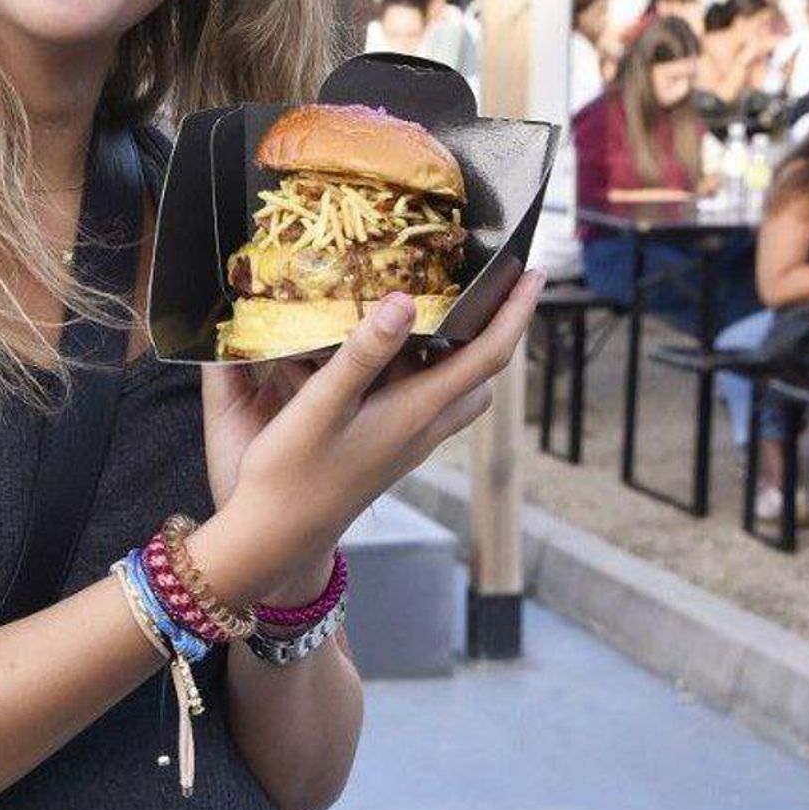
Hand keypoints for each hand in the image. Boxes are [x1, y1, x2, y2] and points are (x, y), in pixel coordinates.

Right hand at [198, 271, 546, 601]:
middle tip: (486, 288)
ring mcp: (405, 445)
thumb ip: (363, 353)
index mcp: (416, 412)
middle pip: (480, 376)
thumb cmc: (291, 476)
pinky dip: (423, 373)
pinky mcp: (385, 453)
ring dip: (457, 354)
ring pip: (454, 393)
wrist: (274, 539)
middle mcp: (422, 429)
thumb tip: (405, 301)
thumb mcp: (321, 406)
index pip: (488, 355)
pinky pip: (424, 405)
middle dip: (494, 330)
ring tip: (434, 313)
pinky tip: (384, 358)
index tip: (534, 270)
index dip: (516, 310)